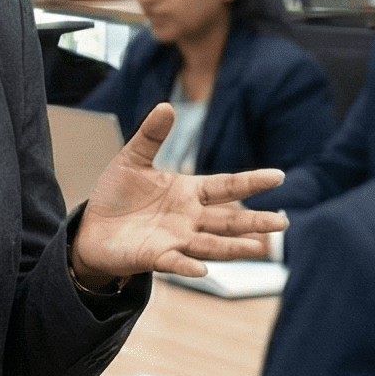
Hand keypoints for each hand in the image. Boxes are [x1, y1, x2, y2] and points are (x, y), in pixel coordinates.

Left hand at [69, 103, 285, 287]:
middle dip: (254, 221)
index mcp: (188, 192)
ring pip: (211, 244)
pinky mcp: (154, 257)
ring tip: (259, 248)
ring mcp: (174, 239)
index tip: (278, 176)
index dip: (251, 181)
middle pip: (228, 220)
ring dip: (234, 247)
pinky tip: (202, 269)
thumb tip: (166, 106)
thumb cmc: (116, 195)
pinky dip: (187, 265)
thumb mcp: (132, 159)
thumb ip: (151, 136)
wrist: (92, 227)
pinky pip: (174, 262)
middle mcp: (188, 218)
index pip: (226, 186)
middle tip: (282, 223)